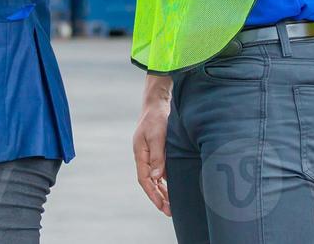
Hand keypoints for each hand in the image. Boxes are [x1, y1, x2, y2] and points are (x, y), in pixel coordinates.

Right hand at [133, 96, 171, 215]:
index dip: (152, 194)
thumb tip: (156, 177)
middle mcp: (144, 156)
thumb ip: (157, 156)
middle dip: (158, 197)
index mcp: (140, 154)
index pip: (144, 180)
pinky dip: (166, 180)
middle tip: (169, 211)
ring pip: (155, 178)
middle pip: (149, 182)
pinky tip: (173, 187)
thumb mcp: (157, 136)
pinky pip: (161, 170)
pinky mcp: (158, 151)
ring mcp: (150, 154)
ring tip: (171, 205)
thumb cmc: (156, 117)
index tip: (161, 206)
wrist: (157, 102)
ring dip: (163, 191)